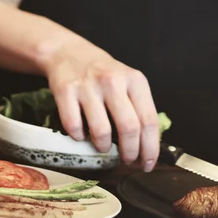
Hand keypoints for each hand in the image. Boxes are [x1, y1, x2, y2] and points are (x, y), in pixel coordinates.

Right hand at [45, 34, 159, 171]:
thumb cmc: (104, 73)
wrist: (69, 53)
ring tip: (104, 147)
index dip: (150, 147)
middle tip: (126, 159)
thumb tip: (147, 146)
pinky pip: (74, 127)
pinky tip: (82, 135)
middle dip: (129, 152)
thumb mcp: (128, 81)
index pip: (149, 120)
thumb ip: (138, 107)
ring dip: (104, 148)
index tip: (147, 164)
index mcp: (135, 80)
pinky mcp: (66, 91)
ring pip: (102, 131)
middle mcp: (113, 81)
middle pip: (129, 128)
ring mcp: (88, 86)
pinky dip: (79, 138)